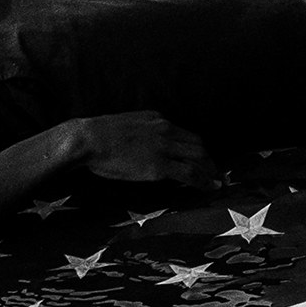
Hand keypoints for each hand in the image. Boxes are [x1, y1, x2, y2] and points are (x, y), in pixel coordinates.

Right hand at [65, 112, 215, 186]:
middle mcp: (165, 130)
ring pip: (198, 158)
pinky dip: (202, 181)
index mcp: (158, 119)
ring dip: (210, 171)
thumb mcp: (129, 122)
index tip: (203, 159)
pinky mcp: (158, 166)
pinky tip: (208, 187)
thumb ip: (145, 129)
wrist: (89, 139)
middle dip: (209, 160)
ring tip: (216, 182)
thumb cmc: (101, 134)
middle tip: (215, 172)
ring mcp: (163, 148)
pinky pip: (189, 173)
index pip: (187, 134)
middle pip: (198, 145)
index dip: (199, 148)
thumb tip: (151, 142)